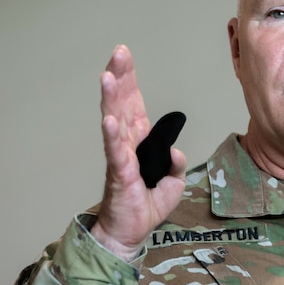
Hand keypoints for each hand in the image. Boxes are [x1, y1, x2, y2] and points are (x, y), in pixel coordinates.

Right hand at [90, 45, 186, 260]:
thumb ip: (176, 162)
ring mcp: (120, 157)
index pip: (133, 104)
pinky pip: (116, 152)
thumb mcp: (173, 181)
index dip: (129, 80)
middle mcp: (126, 143)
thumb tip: (176, 150)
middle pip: (121, 103)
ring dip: (110, 97)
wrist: (130, 232)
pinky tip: (109, 119)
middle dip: (119, 76)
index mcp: (138, 141)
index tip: (124, 56)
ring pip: (114, 121)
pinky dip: (112, 135)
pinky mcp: (119, 175)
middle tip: (118, 52)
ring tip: (107, 75)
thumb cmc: (145, 205)